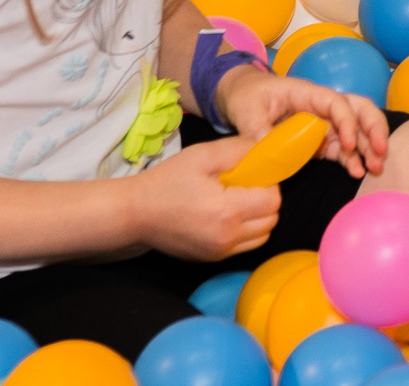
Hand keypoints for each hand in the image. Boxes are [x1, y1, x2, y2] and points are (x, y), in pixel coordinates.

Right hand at [125, 135, 280, 259]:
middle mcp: (227, 237)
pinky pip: (246, 246)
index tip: (252, 173)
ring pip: (263, 236)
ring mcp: (220, 252)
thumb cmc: (167, 181)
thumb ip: (238, 150)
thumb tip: (265, 148)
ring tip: (237, 200)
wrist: (135, 214)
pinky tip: (226, 215)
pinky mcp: (213, 260)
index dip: (268, 183)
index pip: (273, 200)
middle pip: (272, 219)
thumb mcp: (202, 155)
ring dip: (259, 217)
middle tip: (245, 185)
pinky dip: (246, 231)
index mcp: (226, 211)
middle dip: (266, 200)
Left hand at [218, 67, 388, 179]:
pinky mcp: (320, 140)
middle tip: (381, 152)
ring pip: (357, 130)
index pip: (337, 103)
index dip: (347, 121)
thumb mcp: (246, 110)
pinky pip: (343, 148)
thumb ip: (257, 130)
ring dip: (370, 147)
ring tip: (376, 168)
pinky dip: (353, 159)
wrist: (243, 97)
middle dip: (374, 129)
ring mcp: (324, 124)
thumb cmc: (247, 96)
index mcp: (308, 94)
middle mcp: (322, 107)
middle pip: (359, 110)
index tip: (349, 144)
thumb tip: (267, 151)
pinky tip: (358, 172)